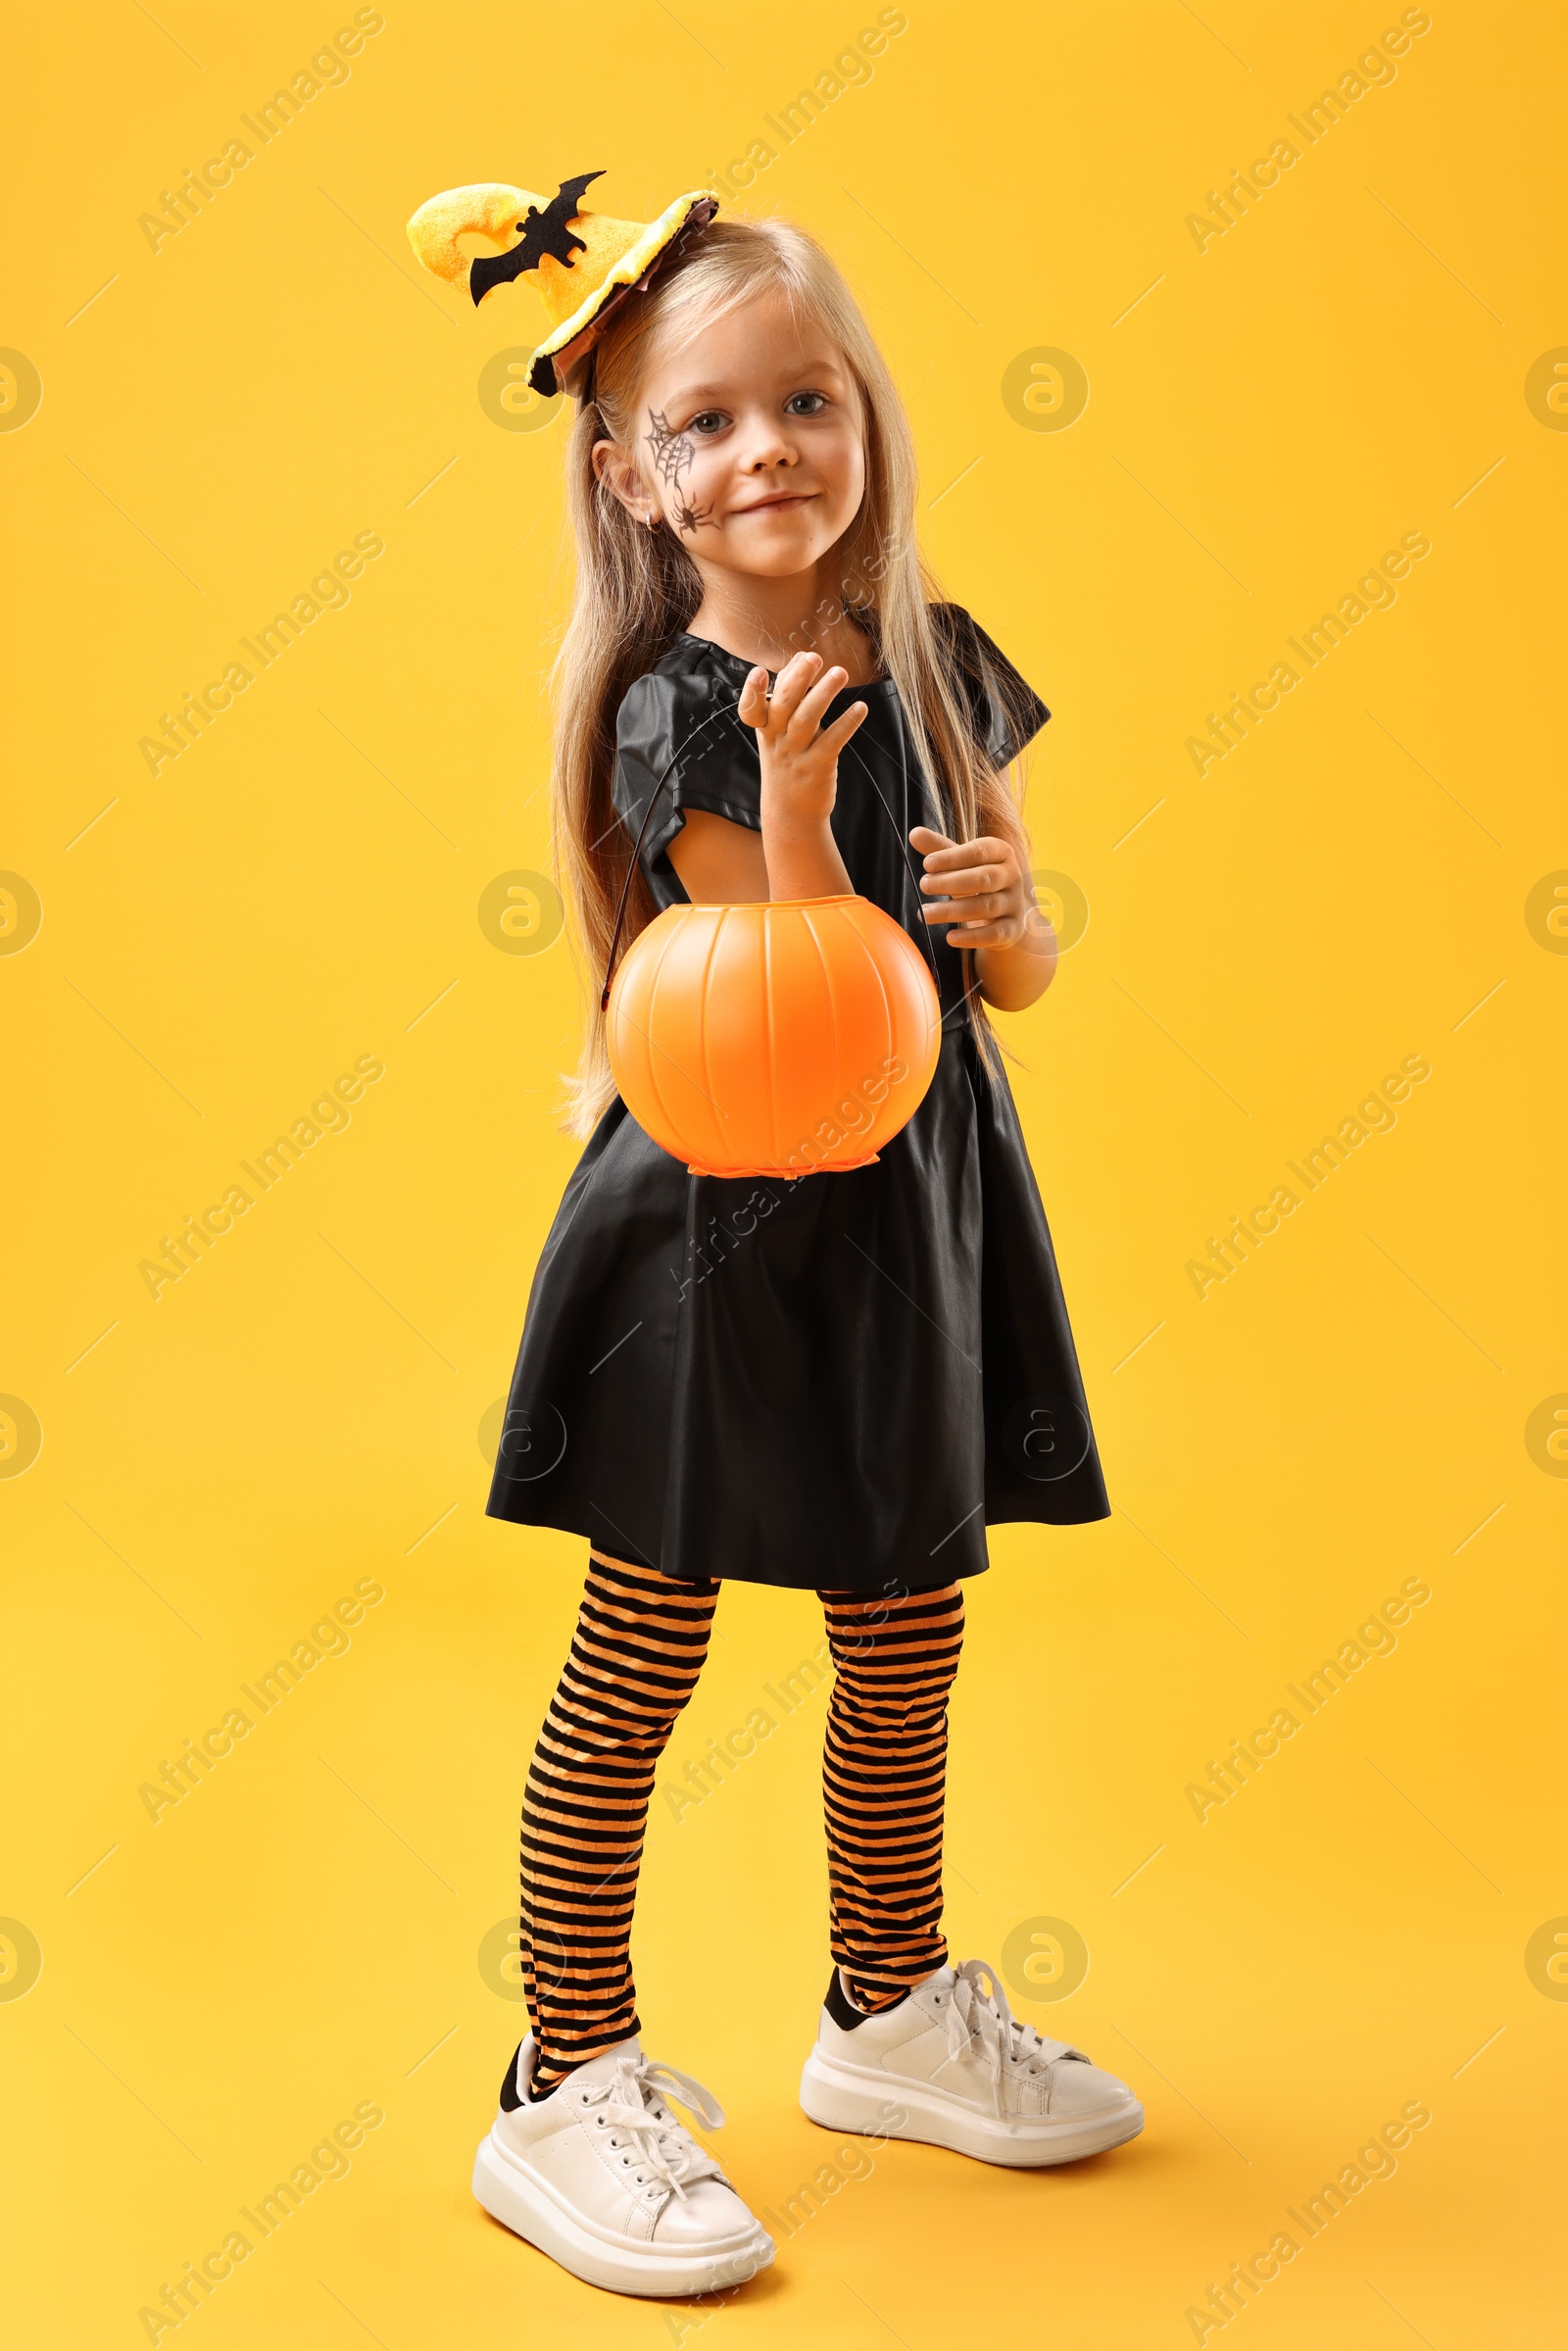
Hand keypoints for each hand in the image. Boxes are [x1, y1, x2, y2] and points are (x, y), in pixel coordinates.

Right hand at [738, 651, 867, 842]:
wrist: (791, 814)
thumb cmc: (787, 763)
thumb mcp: (777, 733)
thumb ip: (786, 696)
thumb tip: (800, 657)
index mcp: (765, 729)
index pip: (752, 708)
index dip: (752, 691)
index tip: (758, 671)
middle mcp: (777, 740)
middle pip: (784, 705)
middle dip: (798, 679)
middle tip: (814, 658)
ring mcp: (796, 754)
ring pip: (808, 719)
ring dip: (825, 693)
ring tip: (841, 672)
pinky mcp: (817, 767)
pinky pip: (833, 741)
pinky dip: (847, 722)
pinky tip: (861, 708)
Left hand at [910, 824, 1055, 1009]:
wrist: (1009, 913)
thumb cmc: (979, 881)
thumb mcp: (963, 863)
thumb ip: (940, 849)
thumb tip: (914, 834)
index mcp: (1002, 853)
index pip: (979, 851)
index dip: (952, 857)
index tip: (927, 864)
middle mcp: (1013, 877)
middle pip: (984, 878)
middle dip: (951, 882)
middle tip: (924, 885)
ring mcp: (1015, 904)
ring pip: (986, 907)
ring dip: (953, 911)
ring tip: (925, 913)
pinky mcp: (1013, 929)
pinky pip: (995, 934)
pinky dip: (972, 937)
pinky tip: (950, 938)